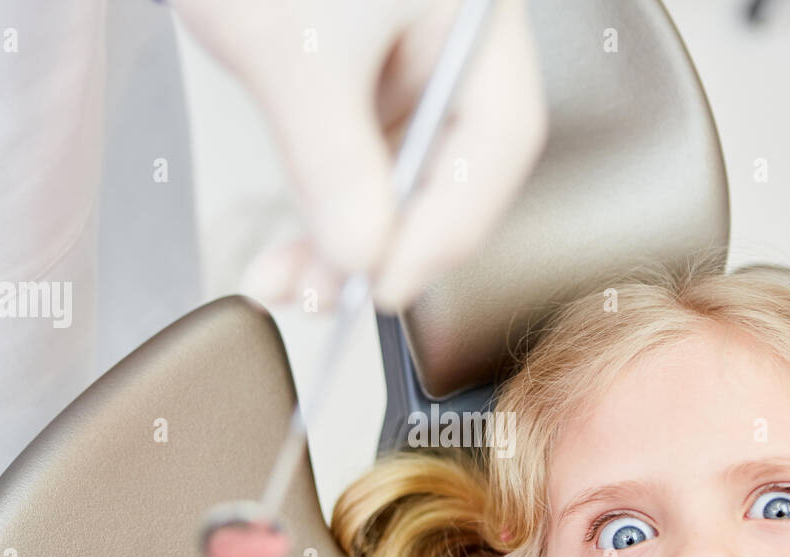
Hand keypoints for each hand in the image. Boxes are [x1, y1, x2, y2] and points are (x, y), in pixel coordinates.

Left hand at [172, 0, 548, 311]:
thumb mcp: (293, 52)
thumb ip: (332, 160)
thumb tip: (361, 253)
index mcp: (473, 18)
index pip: (496, 141)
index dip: (448, 227)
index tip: (386, 285)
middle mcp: (450, 40)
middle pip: (453, 167)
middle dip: (389, 241)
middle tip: (332, 297)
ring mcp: (405, 57)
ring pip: (401, 173)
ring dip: (350, 237)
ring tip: (294, 283)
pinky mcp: (356, 72)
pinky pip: (359, 155)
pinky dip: (327, 203)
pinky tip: (297, 244)